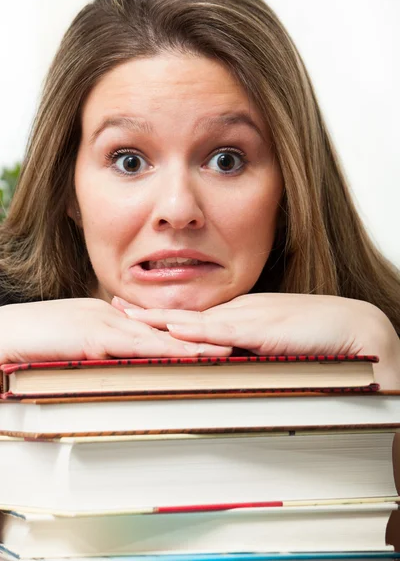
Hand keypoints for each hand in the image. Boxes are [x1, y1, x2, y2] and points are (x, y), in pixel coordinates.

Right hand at [0, 298, 230, 364]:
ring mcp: (108, 324)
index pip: (157, 325)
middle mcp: (116, 316)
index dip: (188, 331)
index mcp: (113, 317)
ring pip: (160, 335)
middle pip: (167, 326)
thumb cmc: (38, 339)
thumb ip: (101, 345)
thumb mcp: (77, 338)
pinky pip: (139, 346)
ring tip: (226, 349)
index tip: (214, 336)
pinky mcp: (97, 336)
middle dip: (202, 334)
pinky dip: (166, 352)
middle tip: (235, 339)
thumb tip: (121, 355)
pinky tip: (186, 357)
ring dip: (194, 343)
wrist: (8, 332)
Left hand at [115, 293, 399, 388]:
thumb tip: (231, 360)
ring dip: (162, 320)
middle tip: (117, 307)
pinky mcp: (262, 329)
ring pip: (197, 319)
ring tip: (129, 318)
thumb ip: (254, 349)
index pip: (196, 315)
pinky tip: (172, 332)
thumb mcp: (278, 342)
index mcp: (244, 313)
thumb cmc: (320, 334)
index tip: (138, 313)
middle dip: (150, 313)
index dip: (165, 315)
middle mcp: (241, 311)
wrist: (355, 325)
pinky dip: (195, 332)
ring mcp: (250, 317)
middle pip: (187, 313)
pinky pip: (223, 331)